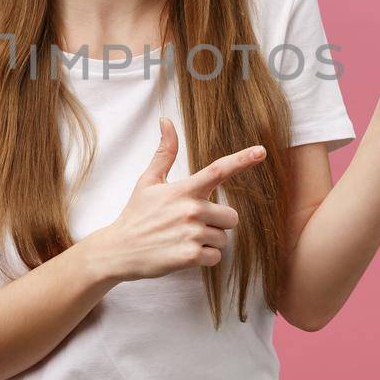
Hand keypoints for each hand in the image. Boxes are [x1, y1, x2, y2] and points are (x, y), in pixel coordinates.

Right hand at [84, 117, 267, 282]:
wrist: (118, 250)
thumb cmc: (136, 214)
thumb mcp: (148, 181)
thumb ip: (164, 153)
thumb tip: (166, 121)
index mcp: (184, 189)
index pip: (218, 170)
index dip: (242, 160)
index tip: (261, 151)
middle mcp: (191, 209)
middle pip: (231, 216)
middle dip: (217, 222)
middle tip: (191, 225)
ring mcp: (191, 233)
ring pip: (223, 238)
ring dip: (209, 241)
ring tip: (183, 239)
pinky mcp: (189, 256)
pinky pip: (215, 257)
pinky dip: (204, 259)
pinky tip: (183, 254)